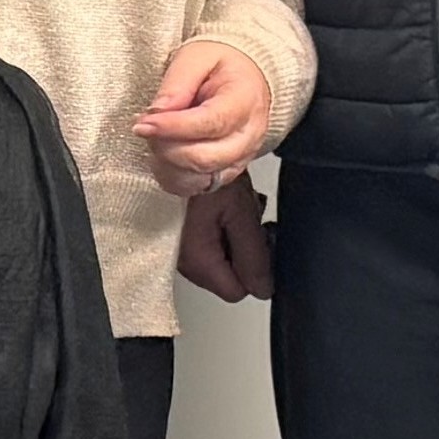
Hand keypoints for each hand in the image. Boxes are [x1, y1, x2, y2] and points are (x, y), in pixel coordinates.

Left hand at [133, 39, 272, 194]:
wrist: (247, 78)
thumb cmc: (222, 66)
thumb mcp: (196, 56)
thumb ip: (177, 83)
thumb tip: (158, 111)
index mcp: (245, 101)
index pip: (211, 123)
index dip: (172, 128)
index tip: (143, 123)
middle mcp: (247, 136)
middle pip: (204, 158)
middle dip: (164, 146)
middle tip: (144, 126)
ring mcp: (239, 158)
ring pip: (199, 178)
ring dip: (166, 163)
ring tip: (154, 137)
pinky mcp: (226, 172)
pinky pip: (196, 187)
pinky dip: (172, 176)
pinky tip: (163, 154)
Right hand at [177, 176, 274, 303]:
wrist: (179, 146)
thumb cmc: (206, 174)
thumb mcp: (240, 213)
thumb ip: (253, 256)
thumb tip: (264, 289)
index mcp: (199, 260)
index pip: (237, 291)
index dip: (256, 270)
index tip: (262, 241)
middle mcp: (182, 261)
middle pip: (227, 277)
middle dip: (245, 253)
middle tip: (253, 222)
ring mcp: (176, 248)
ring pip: (219, 260)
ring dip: (234, 238)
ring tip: (238, 209)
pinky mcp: (175, 234)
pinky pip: (207, 245)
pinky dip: (220, 229)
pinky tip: (224, 207)